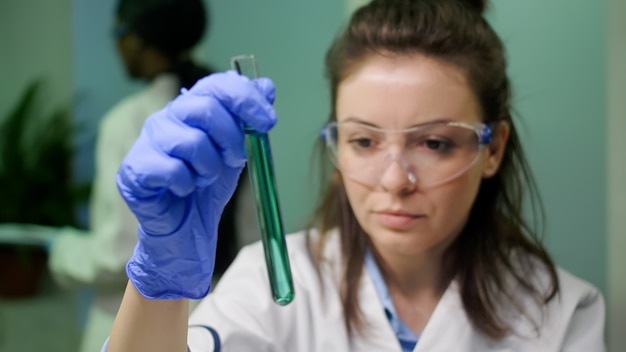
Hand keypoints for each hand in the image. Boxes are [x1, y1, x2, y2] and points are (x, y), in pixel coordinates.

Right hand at [116, 71, 276, 298]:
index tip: (268, 122)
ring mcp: (148, 141)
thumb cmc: (207, 186)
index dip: (245, 99)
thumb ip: (248, 120)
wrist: (186, 228)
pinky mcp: (135, 168)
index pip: (217, 84)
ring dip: (209, 168)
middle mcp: (167, 117)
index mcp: (192, 107)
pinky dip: (188, 184)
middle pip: (205, 109)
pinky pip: (172, 170)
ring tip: (204, 179)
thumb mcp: (236, 151)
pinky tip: (184, 190)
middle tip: (236, 161)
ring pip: (191, 142)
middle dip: (231, 139)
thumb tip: (266, 86)